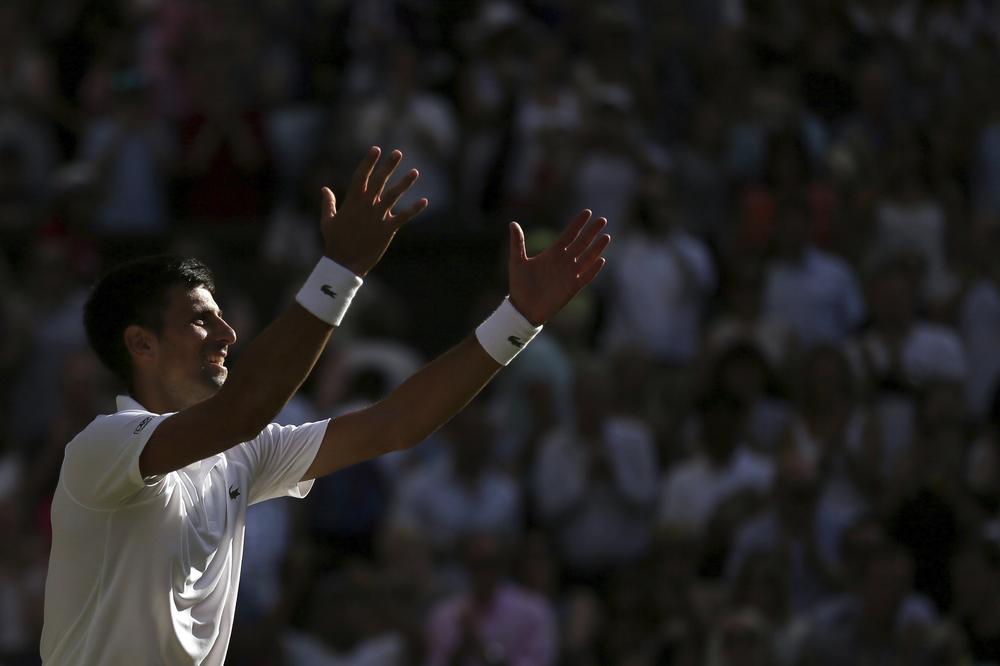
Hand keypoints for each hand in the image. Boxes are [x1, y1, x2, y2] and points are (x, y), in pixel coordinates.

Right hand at [320, 147, 427, 275]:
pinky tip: (424, 201)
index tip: (376, 149)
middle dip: (388, 166)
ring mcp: (377, 217)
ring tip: (415, 172)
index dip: (369, 162)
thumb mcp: (327, 220)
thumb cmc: (334, 242)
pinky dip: (413, 209)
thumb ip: (328, 203)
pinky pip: (403, 217)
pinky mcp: (387, 230)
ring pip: (393, 196)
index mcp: (352, 201)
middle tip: (398, 153)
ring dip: (404, 183)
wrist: (344, 263)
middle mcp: (366, 206)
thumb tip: (324, 188)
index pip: (361, 176)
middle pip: (379, 181)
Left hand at [508, 210, 609, 324]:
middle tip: (602, 220)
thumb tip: (512, 223)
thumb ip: (517, 243)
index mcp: (552, 253)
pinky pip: (586, 277)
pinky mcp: (572, 287)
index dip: (578, 224)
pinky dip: (593, 269)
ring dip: (596, 248)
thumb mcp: (517, 261)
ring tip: (606, 236)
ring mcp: (569, 274)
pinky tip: (601, 260)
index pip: (569, 235)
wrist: (523, 309)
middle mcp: (563, 262)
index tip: (587, 212)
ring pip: (587, 258)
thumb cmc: (519, 285)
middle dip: (592, 232)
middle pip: (581, 243)